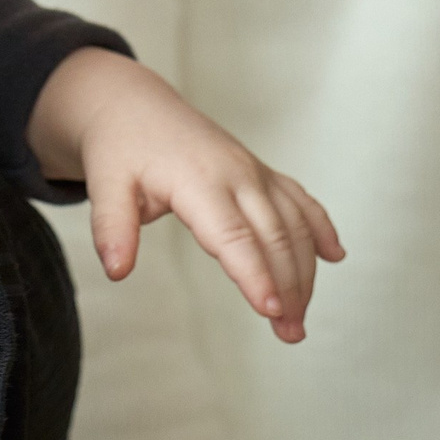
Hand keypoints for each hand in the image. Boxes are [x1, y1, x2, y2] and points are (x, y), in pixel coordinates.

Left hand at [31, 48, 345, 340]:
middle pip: (274, 236)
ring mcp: (254, 171)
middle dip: (288, 288)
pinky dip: (320, 227)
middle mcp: (236, 174)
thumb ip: (111, 228)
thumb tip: (116, 271)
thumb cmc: (119, 147)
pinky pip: (300, 200)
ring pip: (295, 224)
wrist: (132, 105)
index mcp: (198, 179)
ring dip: (304, 272)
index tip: (270, 310)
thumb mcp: (104, 184)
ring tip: (298, 320)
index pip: (233, 235)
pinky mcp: (260, 171)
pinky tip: (335, 256)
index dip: (254, 273)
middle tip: (290, 334)